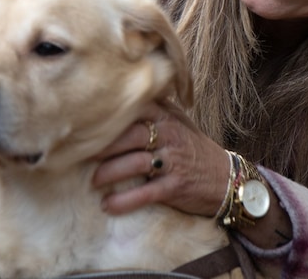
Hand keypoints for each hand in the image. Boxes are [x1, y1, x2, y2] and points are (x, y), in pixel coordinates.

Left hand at [92, 99, 229, 217]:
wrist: (227, 179)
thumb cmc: (194, 150)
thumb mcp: (178, 123)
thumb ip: (153, 111)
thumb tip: (117, 101)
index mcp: (167, 118)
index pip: (135, 108)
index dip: (109, 116)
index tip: (86, 123)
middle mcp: (170, 135)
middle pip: (130, 135)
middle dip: (103, 146)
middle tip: (80, 154)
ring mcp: (173, 161)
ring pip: (134, 163)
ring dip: (109, 173)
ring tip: (92, 182)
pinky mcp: (175, 186)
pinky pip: (144, 193)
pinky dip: (123, 201)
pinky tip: (108, 205)